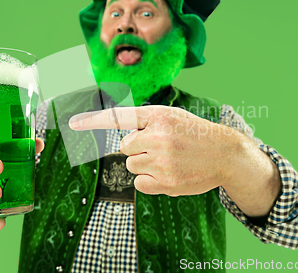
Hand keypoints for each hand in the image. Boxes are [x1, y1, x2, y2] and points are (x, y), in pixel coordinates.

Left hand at [70, 105, 280, 216]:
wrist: (225, 153)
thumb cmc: (194, 133)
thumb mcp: (172, 116)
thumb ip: (145, 120)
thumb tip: (121, 135)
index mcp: (158, 115)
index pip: (119, 116)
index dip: (93, 120)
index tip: (73, 123)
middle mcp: (159, 136)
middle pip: (124, 147)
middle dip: (138, 148)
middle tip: (161, 147)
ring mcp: (163, 160)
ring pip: (131, 165)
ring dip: (144, 164)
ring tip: (167, 160)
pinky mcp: (167, 182)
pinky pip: (139, 183)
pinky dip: (149, 180)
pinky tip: (168, 173)